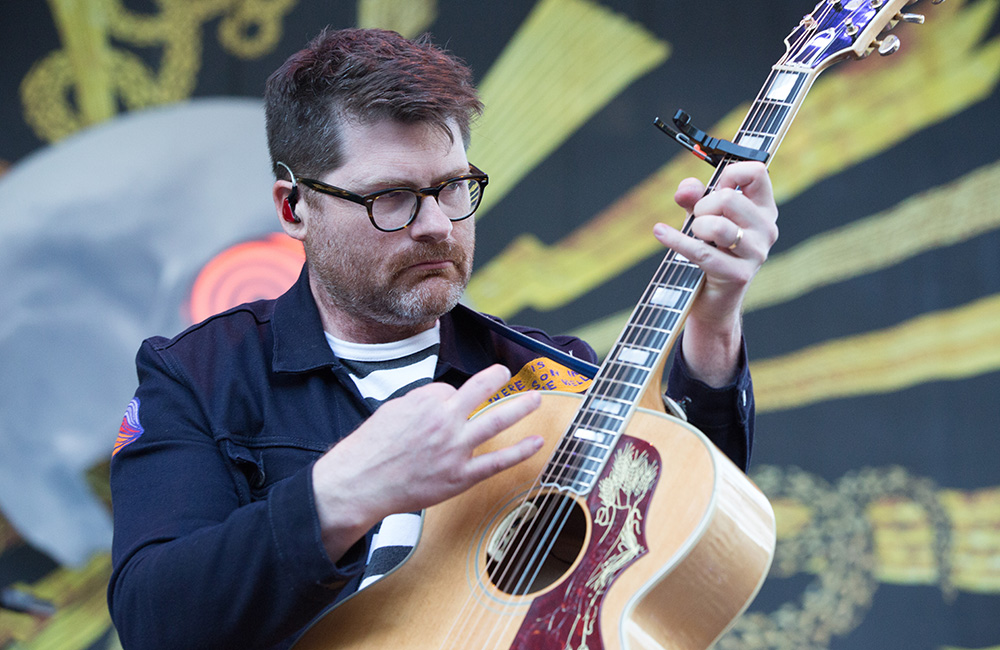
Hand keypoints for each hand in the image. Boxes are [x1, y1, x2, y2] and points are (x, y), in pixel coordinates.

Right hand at [310, 364, 542, 559]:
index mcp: (427, 401)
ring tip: (535, 398)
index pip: (451, 390)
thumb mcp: (393, 409)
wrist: (361, 482)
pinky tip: (536, 443)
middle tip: (509, 373)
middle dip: (499, 378)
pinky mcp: (460, 476)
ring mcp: (456, 448)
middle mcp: (445, 420)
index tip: (444, 407)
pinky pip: (497, 462)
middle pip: (482, 390)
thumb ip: (422, 402)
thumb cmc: (372, 448)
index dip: (448, 399)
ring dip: (520, 407)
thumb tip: (442, 399)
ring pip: (496, 421)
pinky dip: (520, 451)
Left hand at [652, 161, 778, 384]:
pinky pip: (701, 252)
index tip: (716, 187)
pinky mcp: (739, 275)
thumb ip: (694, 196)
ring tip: (694, 235)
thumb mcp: (701, 216)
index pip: (756, 172)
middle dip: (703, 206)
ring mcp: (756, 253)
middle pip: (729, 198)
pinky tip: (660, 232)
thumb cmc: (711, 250)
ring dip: (695, 228)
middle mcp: (767, 229)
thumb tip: (686, 189)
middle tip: (698, 221)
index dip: (729, 174)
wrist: (713, 300)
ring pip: (717, 225)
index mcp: (764, 209)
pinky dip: (676, 240)